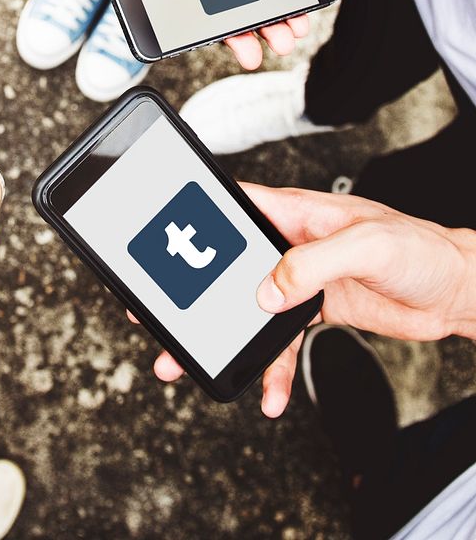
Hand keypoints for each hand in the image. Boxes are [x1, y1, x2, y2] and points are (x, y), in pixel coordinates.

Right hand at [143, 184, 475, 416]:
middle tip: (156, 315)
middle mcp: (288, 243)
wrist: (459, 291)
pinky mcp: (313, 309)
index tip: (163, 239)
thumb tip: (266, 290)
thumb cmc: (421, 249)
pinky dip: (272, 368)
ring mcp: (299, 277)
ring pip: (245, 308)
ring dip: (220, 337)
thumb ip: (312, 262)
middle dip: (191, 292)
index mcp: (294, 212)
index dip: (196, 218)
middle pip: (228, 265)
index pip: (233, 207)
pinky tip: (269, 394)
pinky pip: (280, 341)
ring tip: (190, 363)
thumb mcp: (368, 246)